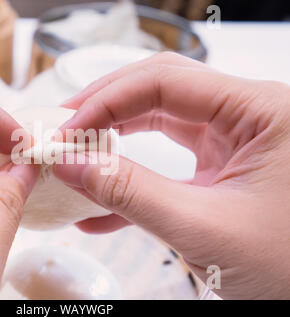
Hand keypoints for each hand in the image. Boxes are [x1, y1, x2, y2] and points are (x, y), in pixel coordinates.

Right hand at [54, 52, 289, 298]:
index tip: (67, 132)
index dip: (106, 103)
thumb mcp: (202, 228)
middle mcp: (246, 116)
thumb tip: (71, 165)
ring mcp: (233, 142)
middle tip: (65, 127)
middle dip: (106, 108)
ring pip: (159, 122)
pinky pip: (167, 164)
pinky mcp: (221, 171)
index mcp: (258, 111)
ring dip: (114, 139)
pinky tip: (99, 205)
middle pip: (158, 90)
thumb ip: (130, 193)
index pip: (164, 81)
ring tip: (74, 154)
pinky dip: (132, 180)